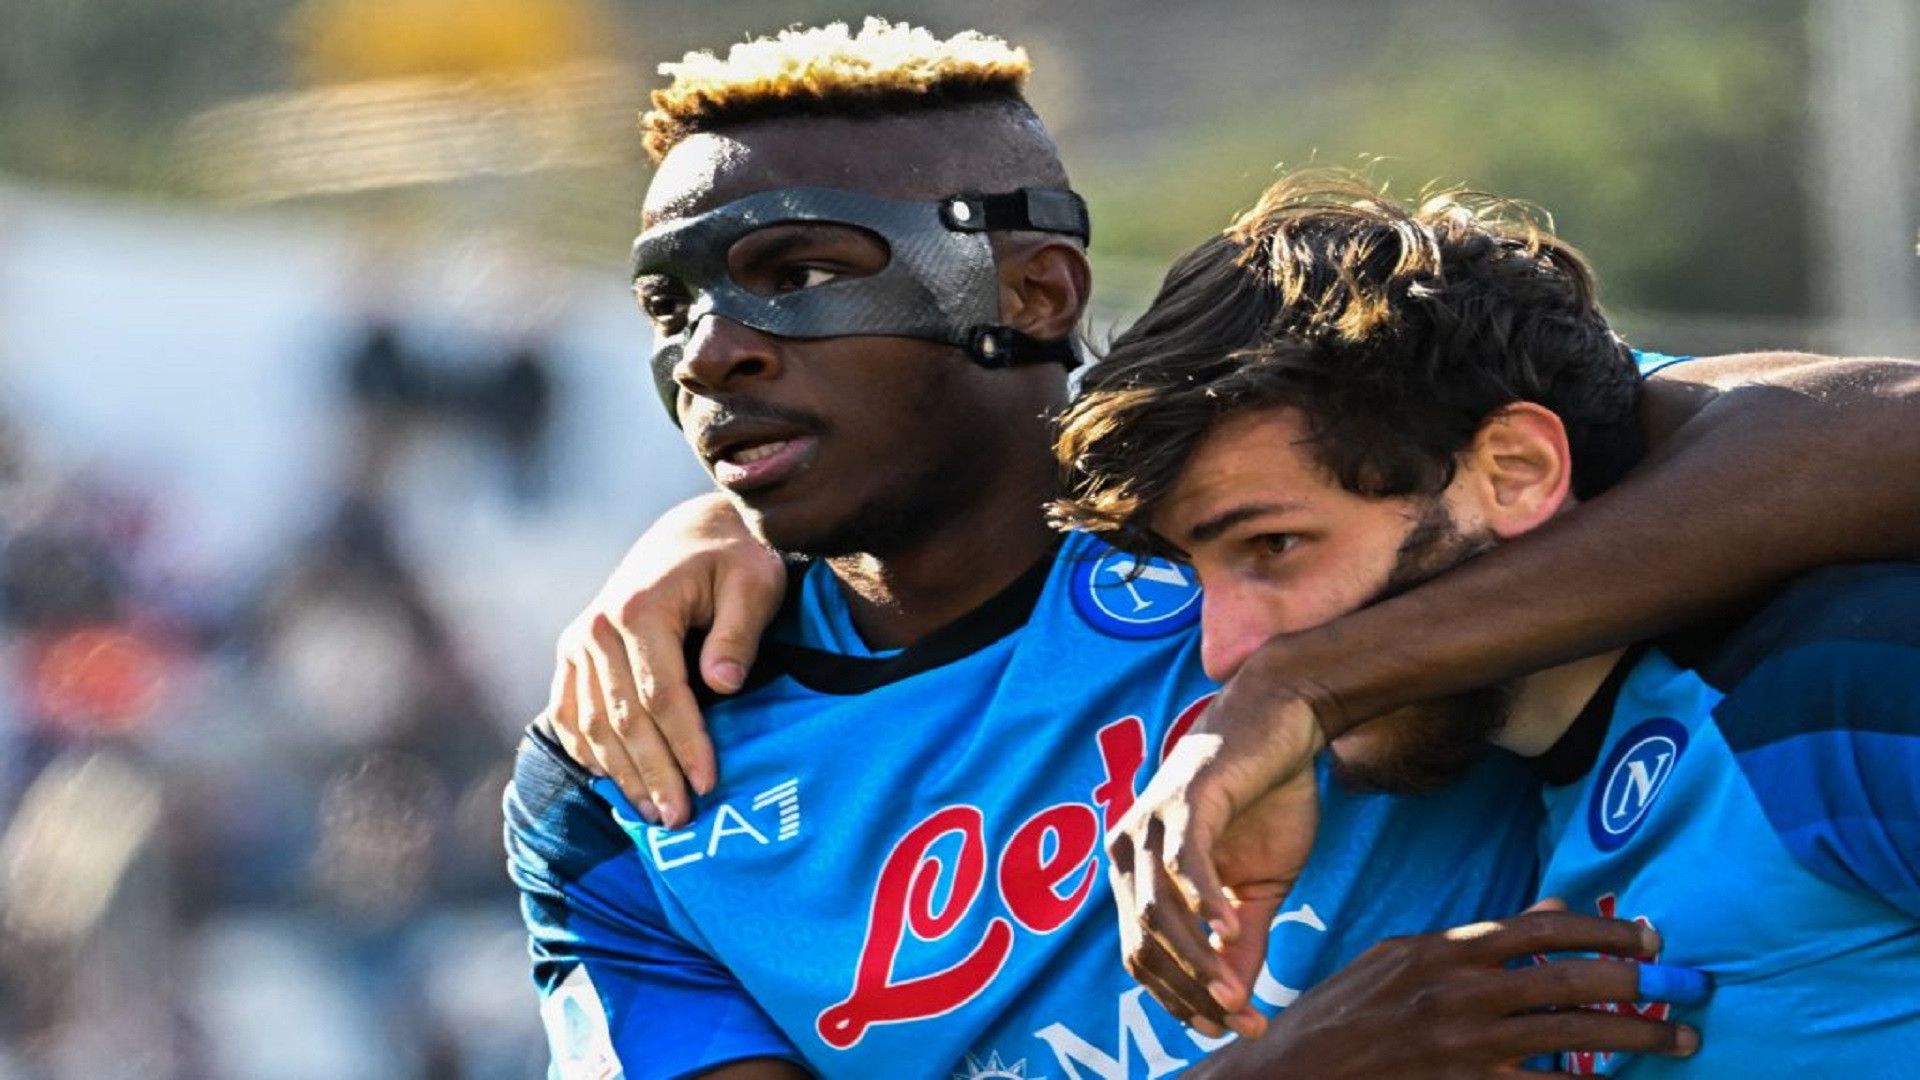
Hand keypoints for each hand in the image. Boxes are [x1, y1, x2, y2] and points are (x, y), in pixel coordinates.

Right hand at [544, 493, 785, 826]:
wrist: (692, 536)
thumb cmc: (734, 561)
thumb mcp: (754, 584)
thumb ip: (739, 633)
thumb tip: (722, 685)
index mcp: (639, 609)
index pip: (660, 694)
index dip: (684, 743)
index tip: (709, 784)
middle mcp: (596, 628)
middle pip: (622, 719)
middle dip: (653, 774)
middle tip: (679, 819)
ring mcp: (577, 644)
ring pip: (593, 725)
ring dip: (622, 775)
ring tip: (654, 814)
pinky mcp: (572, 657)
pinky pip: (571, 716)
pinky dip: (591, 754)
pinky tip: (618, 785)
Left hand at [1107, 670, 1327, 1034]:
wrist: (1286, 721)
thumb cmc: (1266, 799)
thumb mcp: (1259, 885)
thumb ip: (1242, 940)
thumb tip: (1238, 1004)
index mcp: (1138, 873)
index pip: (1142, 954)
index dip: (1179, 998)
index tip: (1226, 1028)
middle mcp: (1128, 849)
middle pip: (1143, 943)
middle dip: (1187, 991)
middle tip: (1235, 1020)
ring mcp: (1150, 821)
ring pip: (1160, 912)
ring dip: (1197, 960)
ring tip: (1235, 993)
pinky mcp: (1185, 799)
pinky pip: (1184, 862)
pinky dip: (1206, 901)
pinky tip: (1233, 926)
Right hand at [1186, 900, 1702, 1078]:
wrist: (1287, 1078)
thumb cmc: (1338, 1020)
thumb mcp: (1393, 961)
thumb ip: (1468, 940)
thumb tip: (1547, 912)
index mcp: (1440, 952)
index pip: (1540, 930)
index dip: (1603, 933)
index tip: (1648, 937)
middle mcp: (1457, 994)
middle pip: (1570, 982)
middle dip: (1640, 984)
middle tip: (1687, 988)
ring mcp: (1464, 1050)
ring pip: (1574, 1040)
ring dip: (1637, 1038)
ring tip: (1679, 1041)